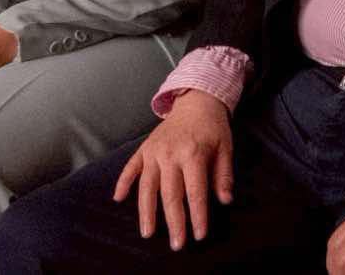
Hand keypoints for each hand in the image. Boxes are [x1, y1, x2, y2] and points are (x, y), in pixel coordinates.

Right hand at [113, 90, 234, 251]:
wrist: (195, 100)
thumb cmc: (213, 128)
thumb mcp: (226, 148)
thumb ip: (224, 175)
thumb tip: (225, 200)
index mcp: (193, 154)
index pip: (195, 191)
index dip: (198, 215)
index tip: (199, 235)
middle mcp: (170, 154)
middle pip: (170, 194)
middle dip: (174, 221)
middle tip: (177, 244)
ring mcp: (154, 151)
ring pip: (147, 186)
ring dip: (146, 211)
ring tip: (148, 232)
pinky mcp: (144, 148)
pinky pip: (130, 167)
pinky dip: (123, 182)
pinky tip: (118, 198)